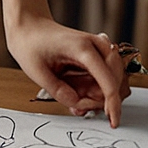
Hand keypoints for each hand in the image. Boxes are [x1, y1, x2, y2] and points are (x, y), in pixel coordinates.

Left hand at [4, 17, 132, 125]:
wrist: (30, 26)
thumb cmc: (31, 44)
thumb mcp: (37, 71)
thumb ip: (58, 91)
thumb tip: (78, 104)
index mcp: (83, 48)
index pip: (108, 81)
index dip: (113, 105)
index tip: (113, 121)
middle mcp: (97, 46)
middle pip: (116, 83)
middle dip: (98, 99)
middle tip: (75, 105)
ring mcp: (100, 48)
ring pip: (113, 81)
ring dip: (96, 94)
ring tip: (71, 92)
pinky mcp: (99, 53)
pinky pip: (106, 77)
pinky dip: (95, 88)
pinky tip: (77, 88)